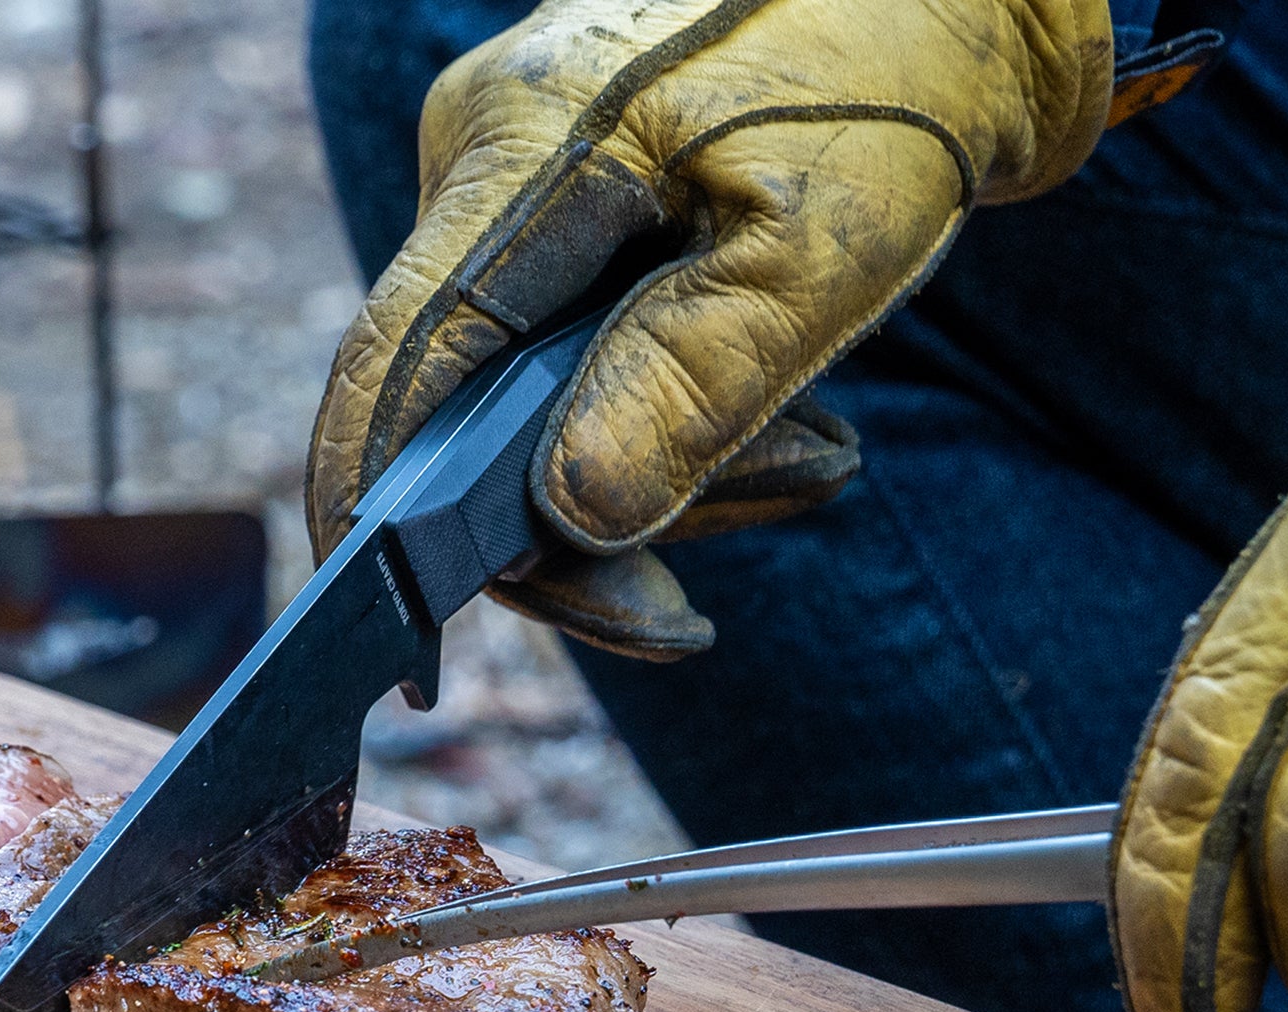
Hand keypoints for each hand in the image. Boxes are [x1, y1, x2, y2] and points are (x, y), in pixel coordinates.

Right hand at [306, 0, 1110, 655]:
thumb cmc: (906, 81)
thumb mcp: (821, 247)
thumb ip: (690, 383)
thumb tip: (570, 522)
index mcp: (522, 145)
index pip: (397, 368)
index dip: (381, 524)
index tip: (423, 654)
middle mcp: (484, 147)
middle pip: (469, 403)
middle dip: (610, 501)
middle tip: (791, 494)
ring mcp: (514, 168)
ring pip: (528, 390)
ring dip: (671, 456)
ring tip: (821, 444)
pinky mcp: (560, 194)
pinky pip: (571, 347)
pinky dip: (666, 402)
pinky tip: (779, 401)